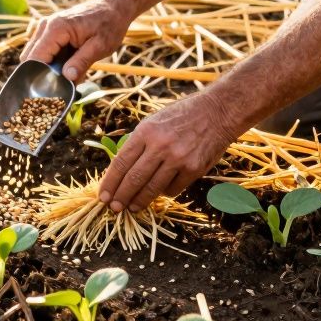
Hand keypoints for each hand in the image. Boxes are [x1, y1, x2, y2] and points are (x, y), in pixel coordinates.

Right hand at [21, 0, 133, 81]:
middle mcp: (45, 26)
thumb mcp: (100, 46)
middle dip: (42, 74)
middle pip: (29, 58)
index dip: (39, 76)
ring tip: (68, 76)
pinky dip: (51, 61)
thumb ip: (82, 62)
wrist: (113, 6)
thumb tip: (67, 78)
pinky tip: (68, 66)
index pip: (35, 58)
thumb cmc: (109, 24)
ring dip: (48, 68)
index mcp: (56, 28)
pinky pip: (42, 50)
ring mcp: (45, 27)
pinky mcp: (49, 30)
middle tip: (61, 87)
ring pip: (34, 55)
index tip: (50, 91)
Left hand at [98, 92, 237, 212]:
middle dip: (121, 197)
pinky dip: (164, 193)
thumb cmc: (181, 115)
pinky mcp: (194, 169)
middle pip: (134, 179)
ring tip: (132, 208)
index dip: (110, 182)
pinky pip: (173, 189)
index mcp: (146, 132)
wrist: (217, 112)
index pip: (121, 163)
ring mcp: (178, 159)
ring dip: (139, 201)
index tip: (103, 195)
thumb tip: (121, 170)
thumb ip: (138, 143)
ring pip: (152, 188)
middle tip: (114, 208)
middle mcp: (160, 146)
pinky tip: (159, 193)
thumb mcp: (153, 121)